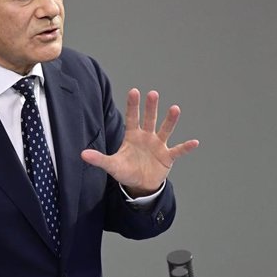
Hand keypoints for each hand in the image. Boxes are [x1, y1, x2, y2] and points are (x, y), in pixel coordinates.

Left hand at [81, 88, 198, 195]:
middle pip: (149, 120)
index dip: (133, 106)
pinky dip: (186, 147)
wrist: (140, 184)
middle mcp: (147, 137)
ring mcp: (158, 146)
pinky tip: (194, 142)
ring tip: (175, 109)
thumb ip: (99, 159)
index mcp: (133, 136)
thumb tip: (82, 154)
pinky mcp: (167, 157)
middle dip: (151, 107)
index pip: (132, 118)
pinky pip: (178, 151)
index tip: (134, 91)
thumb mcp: (112, 165)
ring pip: (165, 130)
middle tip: (152, 93)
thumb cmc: (126, 171)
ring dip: (170, 121)